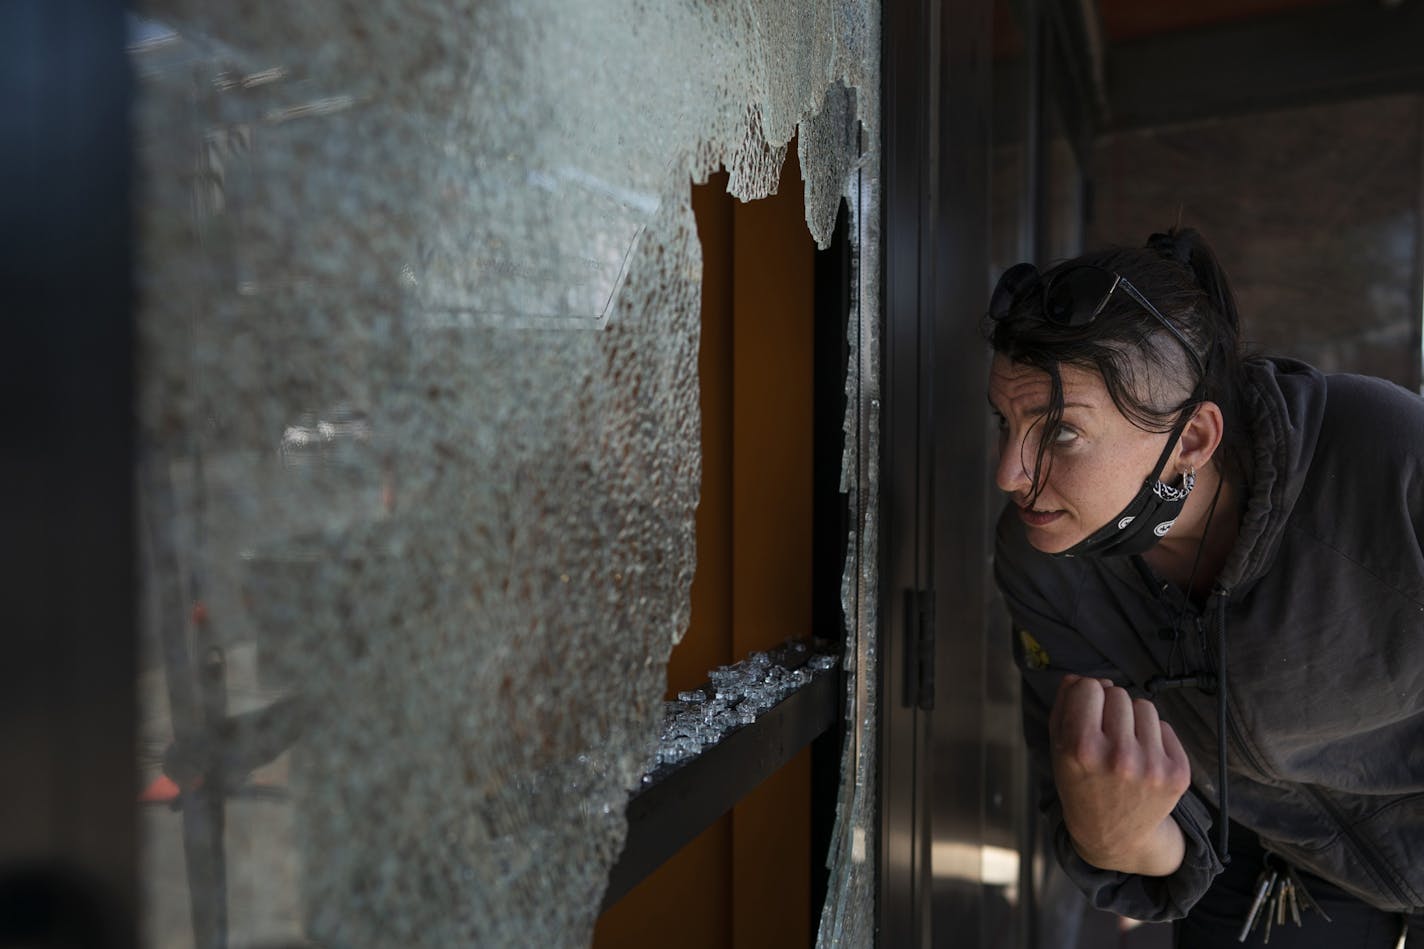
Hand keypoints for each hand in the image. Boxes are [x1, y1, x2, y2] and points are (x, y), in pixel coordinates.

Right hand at [1049, 674, 1190, 876]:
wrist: (1114, 836)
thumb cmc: (1081, 785)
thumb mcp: (1058, 749)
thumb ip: (1063, 708)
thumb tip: (1078, 678)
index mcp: (1081, 749)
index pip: (1088, 687)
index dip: (1085, 696)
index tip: (1084, 712)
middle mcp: (1118, 757)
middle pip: (1117, 693)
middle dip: (1109, 707)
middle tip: (1104, 733)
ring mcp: (1151, 766)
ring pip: (1144, 705)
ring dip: (1133, 718)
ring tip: (1124, 745)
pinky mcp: (1177, 773)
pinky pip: (1165, 726)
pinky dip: (1153, 737)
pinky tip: (1142, 759)